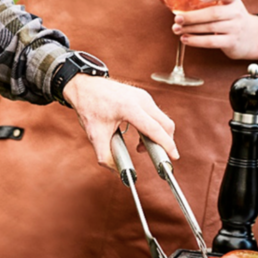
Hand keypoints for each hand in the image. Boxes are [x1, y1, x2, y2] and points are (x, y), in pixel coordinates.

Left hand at [62, 75, 177, 170]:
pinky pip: (156, 114)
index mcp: (130, 108)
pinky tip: (140, 135)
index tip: (173, 157)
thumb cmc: (89, 107)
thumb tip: (117, 172)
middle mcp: (141, 100)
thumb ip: (105, 156)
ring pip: (162, 119)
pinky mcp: (142, 96)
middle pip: (166, 124)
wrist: (84, 86)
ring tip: (140, 147)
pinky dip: (154, 127)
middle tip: (156, 156)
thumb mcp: (95, 135)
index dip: (166, 144)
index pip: (155, 129)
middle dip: (166, 142)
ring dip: (158, 136)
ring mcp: (143, 96)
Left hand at [172, 0, 257, 59]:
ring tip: (176, 29)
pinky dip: (196, 41)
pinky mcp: (231, 42)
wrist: (250, 37)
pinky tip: (185, 39)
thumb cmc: (228, 16)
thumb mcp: (218, 3)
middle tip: (177, 18)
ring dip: (191, 29)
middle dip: (193, 16)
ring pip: (210, 28)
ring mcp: (235, 27)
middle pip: (213, 13)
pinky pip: (212, 41)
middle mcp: (236, 12)